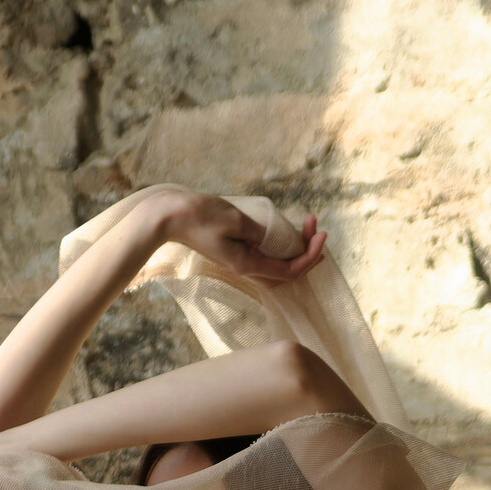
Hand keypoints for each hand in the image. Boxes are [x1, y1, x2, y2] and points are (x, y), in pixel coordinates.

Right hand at [154, 190, 326, 286]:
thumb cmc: (199, 216)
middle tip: (318, 228)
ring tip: (309, 228)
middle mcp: (246, 268)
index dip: (310, 256)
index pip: (290, 271)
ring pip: (278, 266)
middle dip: (308, 254)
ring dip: (296, 250)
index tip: (321, 233)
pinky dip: (282, 247)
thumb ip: (261, 233)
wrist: (169, 216)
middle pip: (287, 273)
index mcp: (247, 265)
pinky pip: (267, 256)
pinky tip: (287, 232)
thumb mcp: (235, 220)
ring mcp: (240, 261)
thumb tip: (283, 240)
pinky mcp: (236, 252)